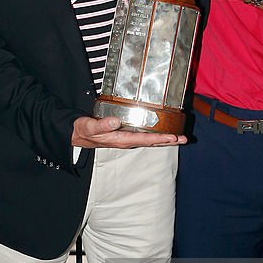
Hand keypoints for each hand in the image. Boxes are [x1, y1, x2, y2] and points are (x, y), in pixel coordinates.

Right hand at [71, 115, 185, 148]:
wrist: (78, 134)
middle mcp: (127, 140)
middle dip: (169, 141)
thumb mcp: (90, 126)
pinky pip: (145, 136)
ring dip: (165, 139)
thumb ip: (102, 124)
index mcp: (121, 139)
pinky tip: (163, 130)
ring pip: (151, 140)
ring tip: (179, 137)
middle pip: (152, 142)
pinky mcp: (127, 134)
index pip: (145, 139)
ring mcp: (128, 138)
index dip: (160, 138)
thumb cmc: (84, 130)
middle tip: (184, 139)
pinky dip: (156, 134)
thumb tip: (116, 121)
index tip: (173, 137)